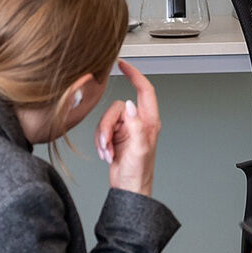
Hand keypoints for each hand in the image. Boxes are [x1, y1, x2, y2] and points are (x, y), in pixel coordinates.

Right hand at [98, 60, 160, 196]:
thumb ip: (135, 126)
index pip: (145, 90)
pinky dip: (101, 142)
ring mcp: (127, 129)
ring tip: (108, 152)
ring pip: (107, 120)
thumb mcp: (138, 149)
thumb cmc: (138, 172)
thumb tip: (131, 105)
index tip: (124, 64)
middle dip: (107, 126)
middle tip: (107, 144)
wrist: (129, 188)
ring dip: (103, 137)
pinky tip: (106, 154)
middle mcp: (139, 122)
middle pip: (118, 109)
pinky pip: (102, 130)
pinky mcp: (116, 136)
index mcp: (149, 121)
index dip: (135, 75)